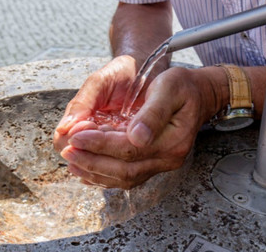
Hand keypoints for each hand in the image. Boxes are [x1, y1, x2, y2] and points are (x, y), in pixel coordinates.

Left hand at [58, 67, 224, 188]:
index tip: (76, 135)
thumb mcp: (169, 88)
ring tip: (71, 160)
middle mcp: (168, 158)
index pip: (129, 149)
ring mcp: (161, 164)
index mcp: (172, 139)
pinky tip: (86, 170)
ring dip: (94, 171)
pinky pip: (127, 177)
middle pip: (124, 170)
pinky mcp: (153, 164)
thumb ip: (153, 112)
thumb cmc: (182, 86)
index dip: (100, 144)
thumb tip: (136, 137)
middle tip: (68, 150)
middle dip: (92, 161)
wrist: (198, 94)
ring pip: (123, 178)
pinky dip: (103, 176)